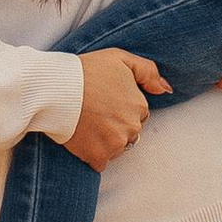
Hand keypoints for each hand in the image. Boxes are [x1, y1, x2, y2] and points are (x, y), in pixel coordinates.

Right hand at [65, 46, 168, 170]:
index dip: (121, 107)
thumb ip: (148, 72)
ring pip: (116, 148)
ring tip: (87, 124)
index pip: (138, 114)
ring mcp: (115, 144)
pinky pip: (101, 162)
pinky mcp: (98, 156)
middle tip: (94, 112)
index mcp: (139, 106)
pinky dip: (92, 154)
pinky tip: (82, 138)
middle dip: (115, 125)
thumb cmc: (86, 71)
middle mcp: (132, 128)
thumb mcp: (121, 58)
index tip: (105, 101)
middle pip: (129, 133)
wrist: (56, 89)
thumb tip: (165, 89)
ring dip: (105, 141)